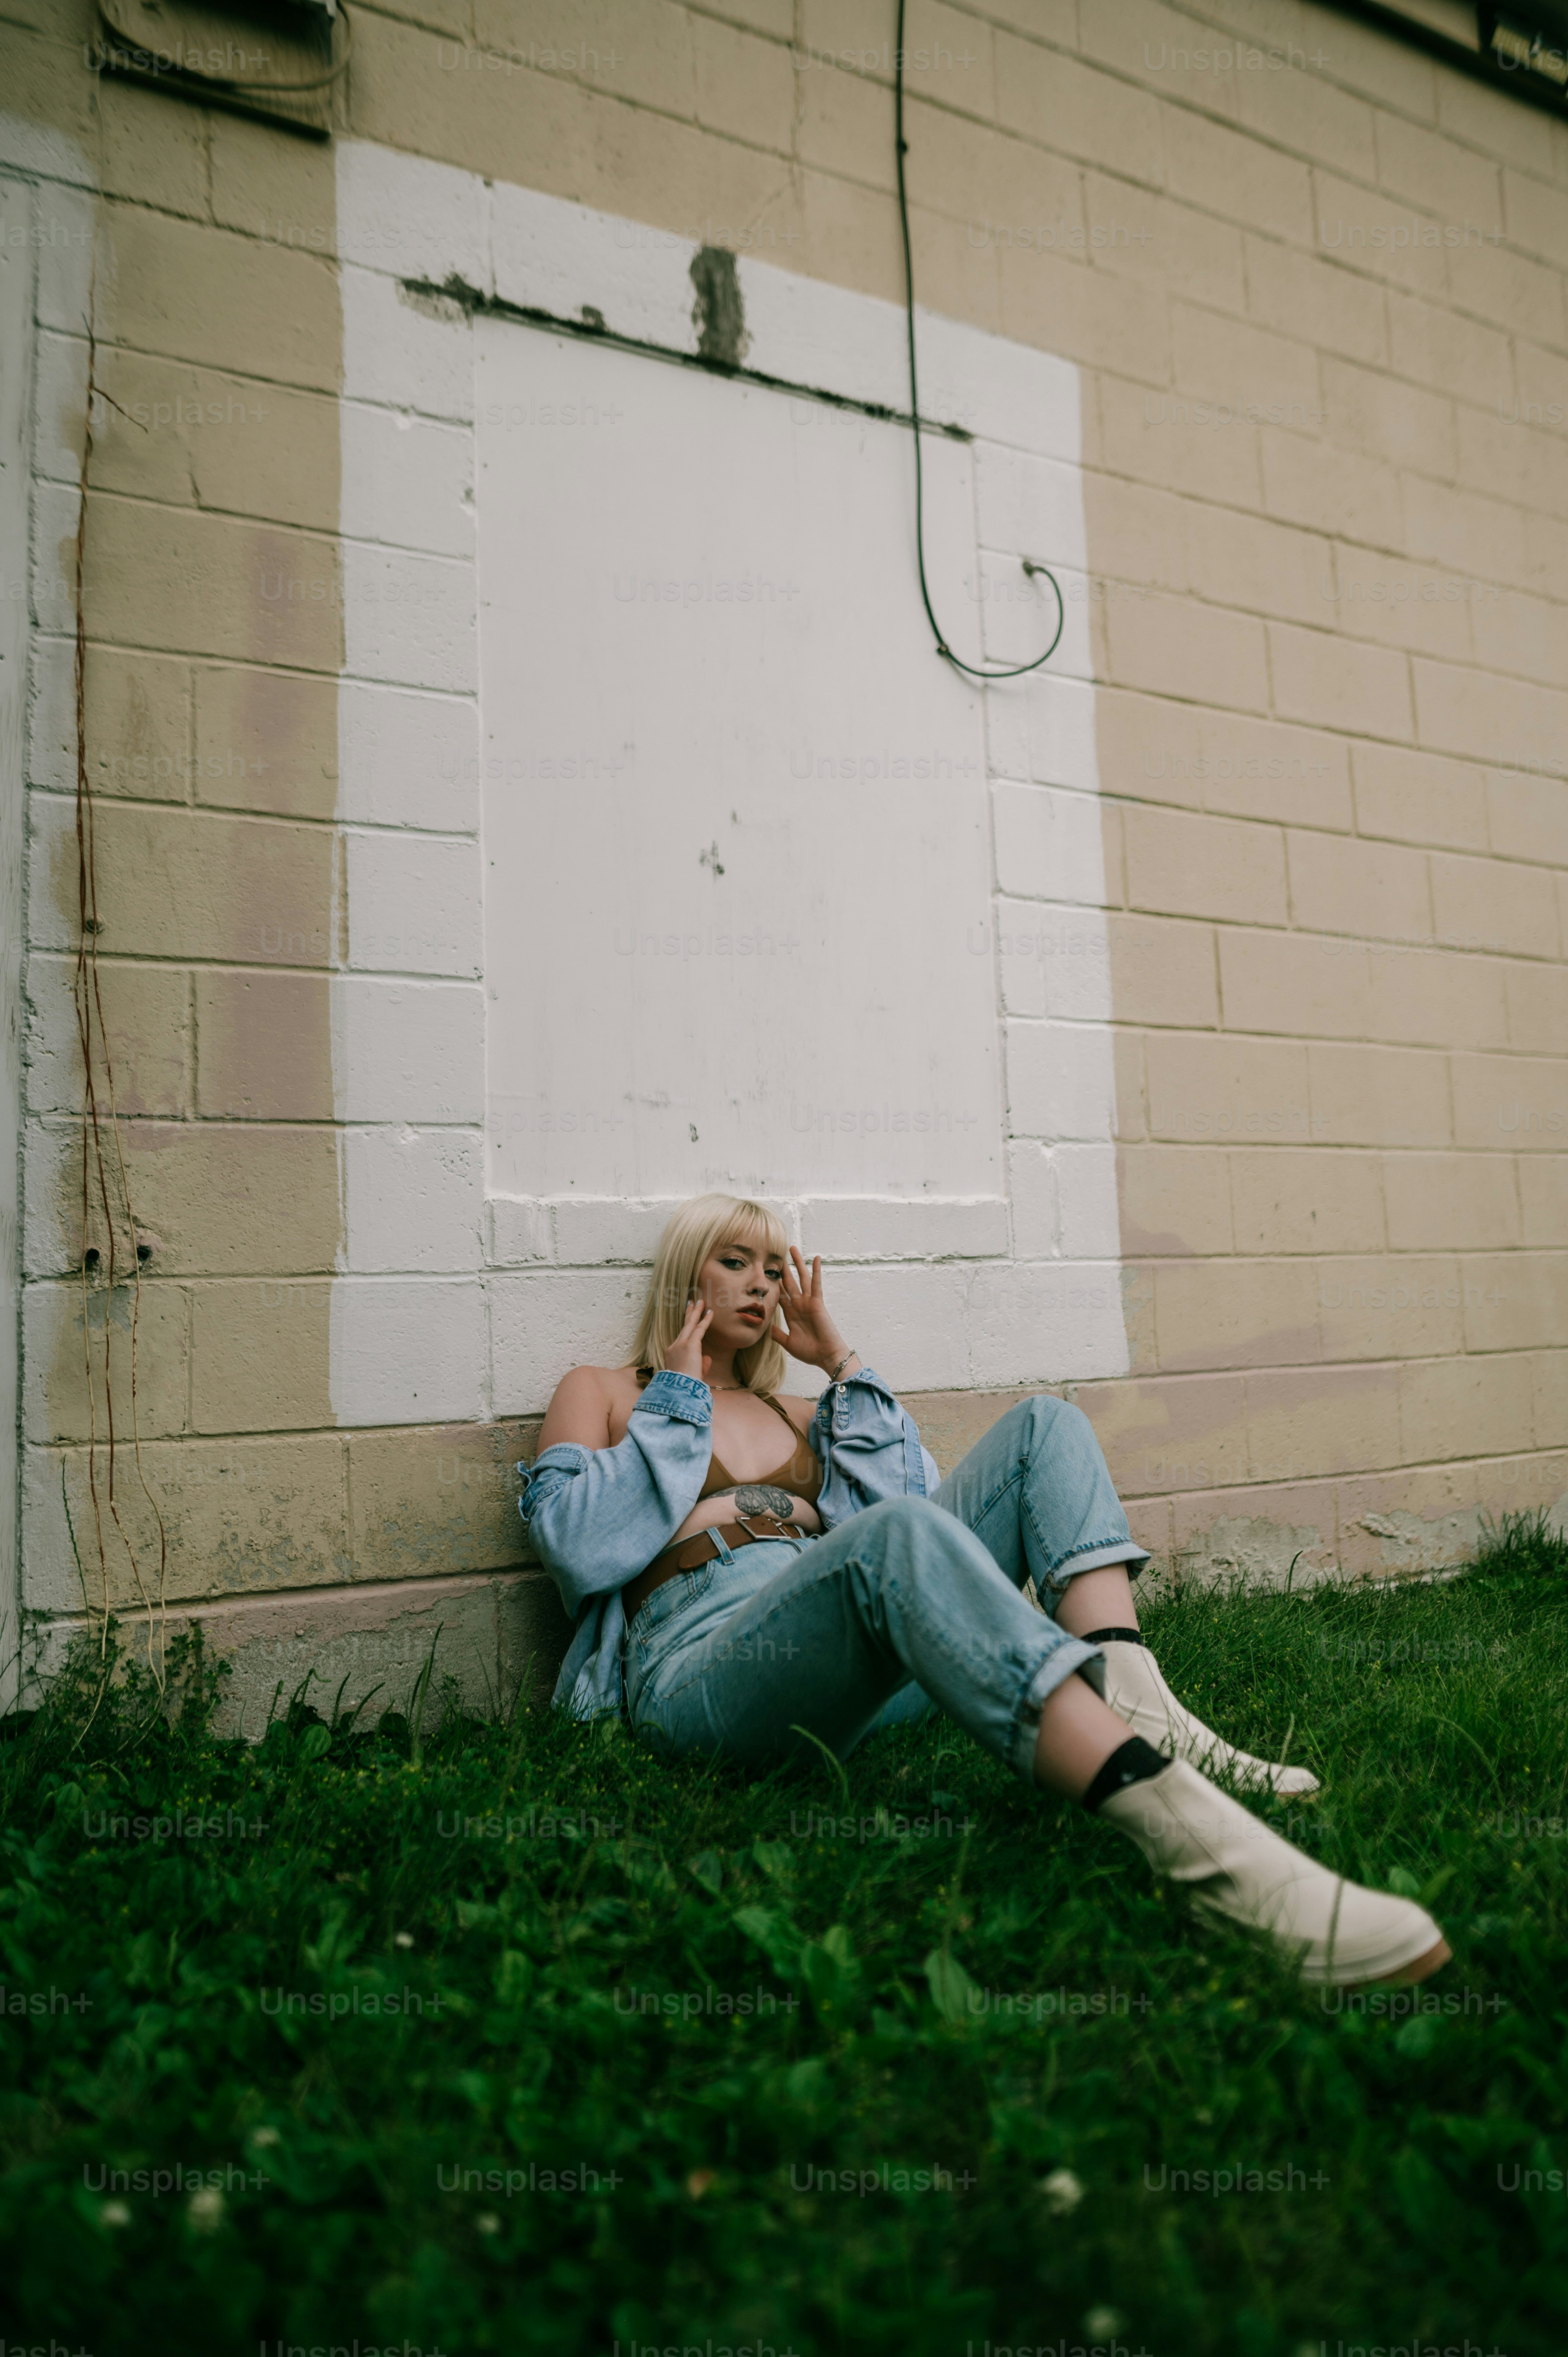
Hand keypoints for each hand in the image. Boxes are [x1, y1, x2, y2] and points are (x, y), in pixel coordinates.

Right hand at [665, 1294, 713, 1381]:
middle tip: (691, 1303)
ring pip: (689, 1325)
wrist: (678, 1391)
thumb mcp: (693, 1375)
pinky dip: (705, 1321)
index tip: (689, 1320)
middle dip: (689, 1314)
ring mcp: (681, 1345)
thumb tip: (707, 1358)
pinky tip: (710, 1313)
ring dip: (696, 1312)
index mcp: (672, 1354)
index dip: (686, 1329)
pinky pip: (699, 1330)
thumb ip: (700, 1366)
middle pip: (683, 1327)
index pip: (681, 1338)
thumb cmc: (685, 1386)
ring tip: (701, 1301)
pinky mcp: (690, 1346)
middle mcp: (674, 1347)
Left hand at [774, 1248, 850, 1373]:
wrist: (825, 1356)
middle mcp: (799, 1304)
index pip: (780, 1294)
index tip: (766, 1272)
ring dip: (797, 1263)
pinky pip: (816, 1284)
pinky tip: (816, 1258)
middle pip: (789, 1282)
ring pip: (801, 1278)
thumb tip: (766, 1328)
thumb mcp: (788, 1343)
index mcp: (791, 1313)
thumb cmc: (810, 1351)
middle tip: (777, 1255)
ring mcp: (808, 1302)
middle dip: (783, 1269)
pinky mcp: (817, 1302)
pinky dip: (816, 1271)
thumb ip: (777, 1334)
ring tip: (792, 1249)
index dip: (773, 1284)